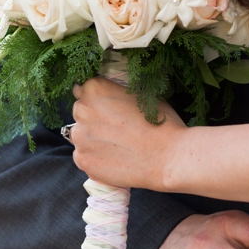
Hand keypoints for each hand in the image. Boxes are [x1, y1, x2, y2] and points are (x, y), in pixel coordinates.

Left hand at [70, 77, 184, 189]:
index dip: (98, 101)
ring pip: (81, 136)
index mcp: (95, 88)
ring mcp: (80, 136)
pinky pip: (83, 156)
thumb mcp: (140, 95)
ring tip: (117, 147)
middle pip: (81, 113)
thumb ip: (115, 93)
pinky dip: (95, 158)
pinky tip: (114, 159)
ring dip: (93, 139)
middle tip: (117, 130)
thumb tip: (105, 96)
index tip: (109, 111)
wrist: (169, 157)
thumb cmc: (161, 123)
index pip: (84, 91)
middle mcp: (82, 110)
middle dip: (94, 120)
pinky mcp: (82, 160)